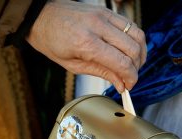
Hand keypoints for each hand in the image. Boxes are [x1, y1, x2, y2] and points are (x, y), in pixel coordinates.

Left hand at [26, 0, 145, 92]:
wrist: (40, 16)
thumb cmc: (51, 40)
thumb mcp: (73, 65)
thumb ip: (101, 73)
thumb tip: (121, 83)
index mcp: (86, 42)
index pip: (121, 62)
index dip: (131, 77)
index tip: (129, 85)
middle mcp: (98, 26)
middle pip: (133, 49)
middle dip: (136, 68)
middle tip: (129, 78)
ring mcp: (104, 15)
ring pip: (137, 35)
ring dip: (140, 53)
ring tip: (133, 65)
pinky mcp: (107, 11)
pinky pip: (131, 25)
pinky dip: (135, 40)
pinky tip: (129, 50)